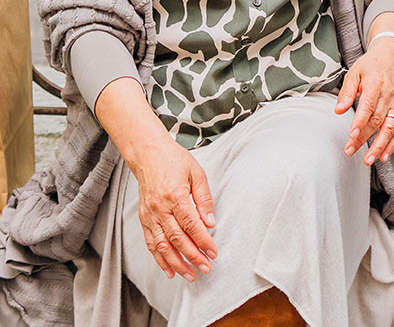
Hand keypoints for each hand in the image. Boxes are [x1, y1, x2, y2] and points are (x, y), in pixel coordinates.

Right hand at [130, 136, 216, 281]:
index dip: (203, 241)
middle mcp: (160, 208)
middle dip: (192, 256)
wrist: (148, 154)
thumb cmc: (175, 161)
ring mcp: (149, 215)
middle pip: (177, 239)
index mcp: (175, 195)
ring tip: (190, 275)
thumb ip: (204, 198)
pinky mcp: (143, 219)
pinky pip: (151, 243)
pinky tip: (170, 270)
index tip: (213, 252)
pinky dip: (160, 259)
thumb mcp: (197, 173)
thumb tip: (210, 222)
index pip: (191, 225)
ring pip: (163, 246)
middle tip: (205, 268)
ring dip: (177, 263)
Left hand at [335, 37, 393, 165]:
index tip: (351, 135)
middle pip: (377, 120)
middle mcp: (388, 95)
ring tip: (369, 160)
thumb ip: (346, 92)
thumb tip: (338, 110)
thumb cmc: (370, 66)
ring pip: (390, 128)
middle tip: (350, 150)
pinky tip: (384, 155)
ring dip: (380, 146)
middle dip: (364, 138)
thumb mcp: (354, 73)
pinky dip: (393, 144)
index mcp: (376, 83)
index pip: (368, 106)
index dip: (360, 122)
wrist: (392, 59)